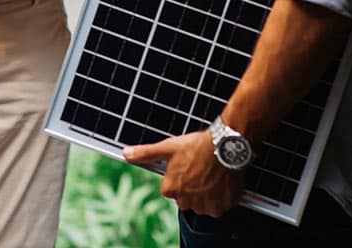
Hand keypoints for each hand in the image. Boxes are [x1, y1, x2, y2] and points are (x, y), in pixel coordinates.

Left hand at [123, 131, 243, 217]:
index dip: (179, 177)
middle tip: (199, 170)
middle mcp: (186, 201)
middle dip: (192, 188)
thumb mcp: (168, 147)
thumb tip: (126, 154)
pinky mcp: (221, 207)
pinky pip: (219, 206)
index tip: (187, 167)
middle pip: (186, 198)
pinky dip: (221, 197)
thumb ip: (146, 153)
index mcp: (171, 189)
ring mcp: (204, 206)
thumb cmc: (196, 146)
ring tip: (211, 174)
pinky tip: (221, 181)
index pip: (171, 189)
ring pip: (203, 204)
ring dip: (206, 194)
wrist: (225, 147)